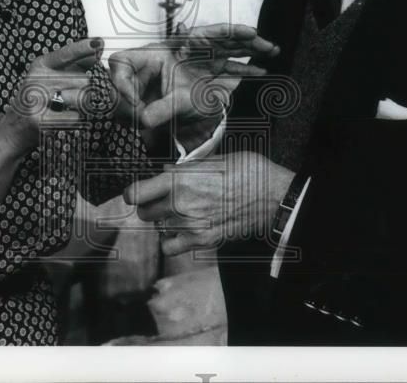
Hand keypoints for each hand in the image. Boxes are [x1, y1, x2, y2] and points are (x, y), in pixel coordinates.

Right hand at [0, 37, 103, 155]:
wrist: (14, 130)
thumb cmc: (38, 101)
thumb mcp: (51, 76)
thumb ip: (75, 63)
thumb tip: (98, 47)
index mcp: (41, 65)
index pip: (66, 54)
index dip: (84, 48)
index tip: (98, 42)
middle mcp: (37, 79)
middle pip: (83, 80)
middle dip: (83, 90)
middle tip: (64, 98)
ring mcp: (36, 99)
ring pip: (82, 98)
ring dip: (79, 106)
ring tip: (61, 108)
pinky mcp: (39, 121)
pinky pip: (75, 117)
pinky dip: (73, 120)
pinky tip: (59, 119)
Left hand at [107, 24, 278, 150]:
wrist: (144, 107)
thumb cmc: (146, 96)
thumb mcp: (154, 104)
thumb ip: (154, 110)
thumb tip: (146, 120)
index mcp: (180, 47)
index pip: (209, 33)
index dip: (232, 31)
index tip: (251, 33)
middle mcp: (194, 51)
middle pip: (225, 38)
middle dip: (248, 39)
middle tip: (266, 43)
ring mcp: (203, 62)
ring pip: (232, 51)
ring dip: (252, 50)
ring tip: (272, 50)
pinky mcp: (210, 74)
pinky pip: (231, 68)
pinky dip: (247, 69)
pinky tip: (262, 71)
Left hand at [122, 151, 293, 256]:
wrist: (272, 196)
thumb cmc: (246, 171)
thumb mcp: (213, 160)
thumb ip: (184, 169)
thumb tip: (165, 172)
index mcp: (179, 180)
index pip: (135, 194)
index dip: (133, 192)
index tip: (137, 190)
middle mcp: (180, 204)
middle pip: (144, 213)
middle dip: (149, 205)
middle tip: (161, 199)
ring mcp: (190, 226)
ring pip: (157, 229)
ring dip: (163, 221)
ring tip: (178, 212)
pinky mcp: (202, 241)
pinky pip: (170, 247)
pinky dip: (172, 241)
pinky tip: (182, 230)